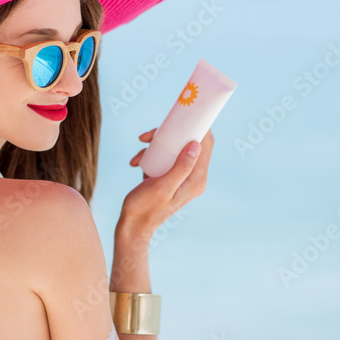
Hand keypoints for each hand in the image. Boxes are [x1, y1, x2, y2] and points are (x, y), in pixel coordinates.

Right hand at [119, 127, 214, 245]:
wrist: (133, 225)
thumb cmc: (146, 208)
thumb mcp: (162, 186)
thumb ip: (181, 168)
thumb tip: (196, 145)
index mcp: (197, 179)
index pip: (206, 145)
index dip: (200, 126)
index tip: (187, 113)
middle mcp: (194, 177)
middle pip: (188, 143)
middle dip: (168, 135)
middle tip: (149, 134)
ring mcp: (182, 176)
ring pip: (174, 149)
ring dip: (154, 146)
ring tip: (138, 154)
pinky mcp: (170, 177)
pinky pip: (164, 158)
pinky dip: (150, 156)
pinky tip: (137, 162)